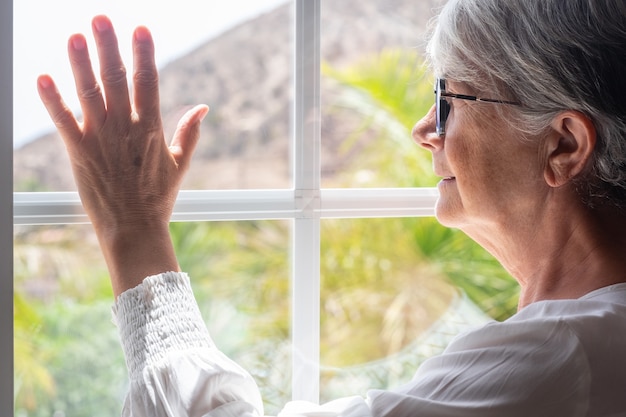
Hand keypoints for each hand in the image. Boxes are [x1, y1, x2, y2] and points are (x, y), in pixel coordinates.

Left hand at [37, 15, 208, 294]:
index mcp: (151, 128)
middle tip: (100, 19)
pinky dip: (52, 101)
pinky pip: (64, 122)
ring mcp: (102, 140)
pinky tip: (42, 77)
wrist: (135, 229)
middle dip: (109, 47)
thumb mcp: (180, 164)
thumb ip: (190, 133)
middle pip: (116, 79)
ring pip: (90, 94)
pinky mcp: (80, 153)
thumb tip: (204, 108)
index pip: (148, 82)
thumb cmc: (158, 199)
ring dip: (81, 63)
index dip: (143, 54)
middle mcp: (126, 128)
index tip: (140, 28)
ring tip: (74, 36)